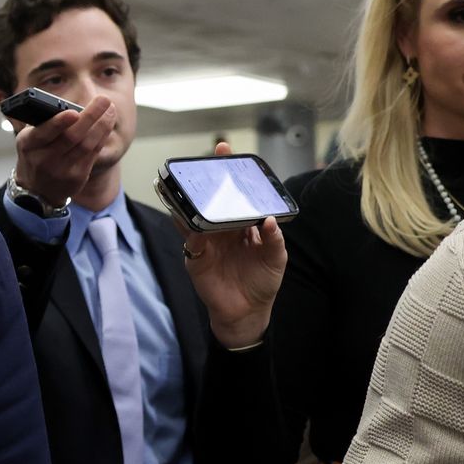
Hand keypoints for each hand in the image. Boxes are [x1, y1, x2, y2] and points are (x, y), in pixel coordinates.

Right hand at [12, 97, 115, 206]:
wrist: (37, 189)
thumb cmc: (36, 153)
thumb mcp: (30, 139)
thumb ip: (46, 124)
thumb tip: (74, 106)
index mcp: (28, 144)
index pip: (44, 133)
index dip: (59, 123)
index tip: (73, 113)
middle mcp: (43, 159)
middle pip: (71, 137)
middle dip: (90, 116)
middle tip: (104, 100)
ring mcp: (61, 170)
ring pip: (87, 145)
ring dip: (102, 124)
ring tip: (111, 109)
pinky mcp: (77, 177)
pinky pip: (94, 153)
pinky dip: (102, 135)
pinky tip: (108, 123)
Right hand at [180, 142, 285, 348]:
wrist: (247, 313)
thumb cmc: (262, 283)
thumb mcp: (276, 259)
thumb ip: (274, 239)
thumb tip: (269, 219)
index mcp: (243, 225)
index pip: (236, 194)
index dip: (230, 173)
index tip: (225, 150)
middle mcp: (223, 229)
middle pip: (212, 199)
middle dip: (207, 180)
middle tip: (206, 162)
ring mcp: (207, 242)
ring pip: (195, 215)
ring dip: (191, 200)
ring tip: (187, 184)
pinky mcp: (196, 257)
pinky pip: (190, 239)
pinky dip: (189, 228)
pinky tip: (189, 218)